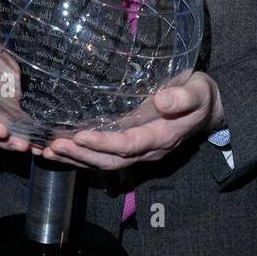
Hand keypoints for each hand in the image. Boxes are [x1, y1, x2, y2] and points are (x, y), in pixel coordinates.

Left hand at [38, 72, 224, 170]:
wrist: (209, 110)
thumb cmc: (201, 96)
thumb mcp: (199, 91)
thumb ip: (183, 98)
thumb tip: (163, 101)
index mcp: (162, 137)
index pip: (128, 145)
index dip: (103, 143)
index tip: (79, 136)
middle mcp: (147, 150)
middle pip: (110, 160)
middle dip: (81, 155)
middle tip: (53, 146)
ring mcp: (138, 151)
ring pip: (103, 163)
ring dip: (76, 159)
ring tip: (47, 151)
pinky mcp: (130, 147)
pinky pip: (103, 158)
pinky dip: (80, 157)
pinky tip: (58, 151)